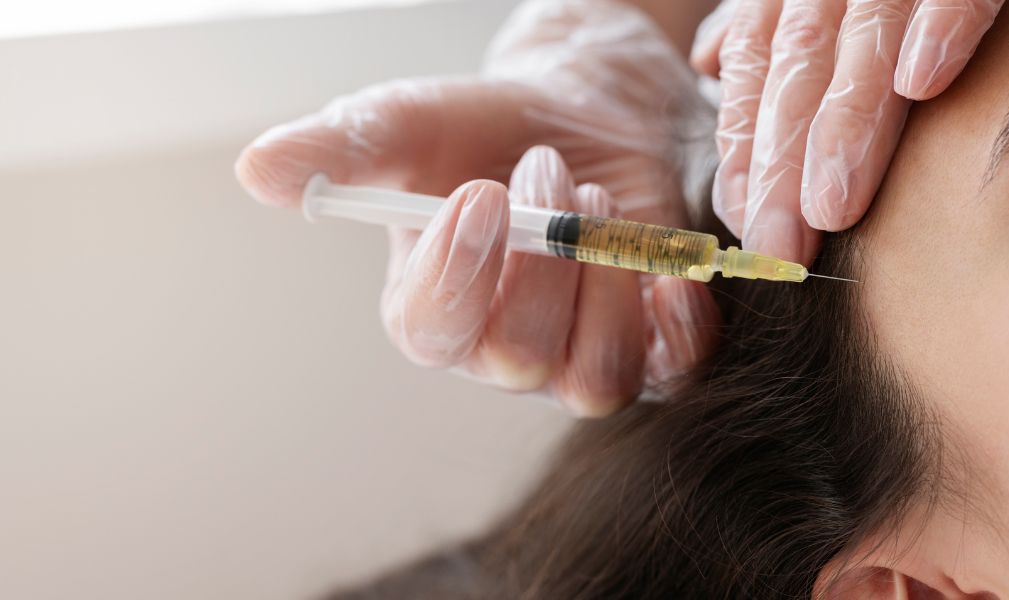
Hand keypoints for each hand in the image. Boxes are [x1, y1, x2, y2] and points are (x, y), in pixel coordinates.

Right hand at [235, 0, 719, 415]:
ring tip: (596, 196)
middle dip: (542, 258)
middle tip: (546, 169)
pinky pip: (670, 372)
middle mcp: (499, 351)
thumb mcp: (403, 126)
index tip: (481, 195)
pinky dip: (679, 331)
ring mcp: (574, 355)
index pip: (431, 332)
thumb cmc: (479, 130)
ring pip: (593, 377)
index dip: (457, 276)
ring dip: (604, 282)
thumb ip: (336, 151)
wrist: (571, 118)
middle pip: (518, 358)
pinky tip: (672, 272)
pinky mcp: (645, 342)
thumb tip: (258, 171)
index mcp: (429, 309)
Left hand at [690, 0, 1003, 262]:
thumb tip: (710, 61)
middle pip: (797, 68)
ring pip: (860, 36)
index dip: (745, 144)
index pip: (754, 67)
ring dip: (846, 120)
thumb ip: (770, 23)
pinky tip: (924, 81)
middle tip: (779, 244)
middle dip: (783, 160)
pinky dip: (941, 23)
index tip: (742, 221)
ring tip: (833, 202)